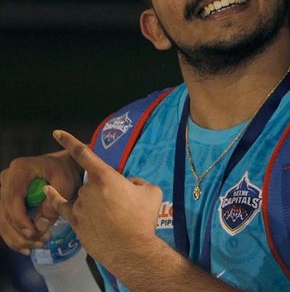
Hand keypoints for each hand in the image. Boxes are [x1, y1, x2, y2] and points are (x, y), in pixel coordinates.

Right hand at [0, 149, 82, 253]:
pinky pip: (5, 221)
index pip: (12, 198)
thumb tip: (40, 227)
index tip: (33, 233)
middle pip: (5, 212)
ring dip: (17, 237)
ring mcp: (3, 190)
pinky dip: (14, 236)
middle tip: (39, 242)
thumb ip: (54, 203)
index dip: (20, 218)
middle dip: (20, 232)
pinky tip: (26, 247)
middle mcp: (6, 179)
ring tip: (35, 246)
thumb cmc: (65, 172)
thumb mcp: (65, 183)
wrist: (62, 167)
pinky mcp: (5, 201)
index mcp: (19, 170)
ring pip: (2, 220)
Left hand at [45, 130, 162, 268]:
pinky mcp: (75, 222)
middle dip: (106, 190)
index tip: (56, 132)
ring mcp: (80, 206)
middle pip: (93, 182)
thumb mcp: (151, 191)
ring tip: (115, 219)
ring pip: (86, 197)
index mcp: (106, 177)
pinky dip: (55, 198)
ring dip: (97, 203)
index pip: (84, 154)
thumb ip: (137, 182)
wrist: (132, 248)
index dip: (69, 141)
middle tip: (123, 206)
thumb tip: (128, 184)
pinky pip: (62, 207)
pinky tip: (48, 191)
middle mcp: (88, 189)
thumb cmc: (143, 218)